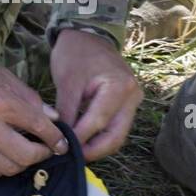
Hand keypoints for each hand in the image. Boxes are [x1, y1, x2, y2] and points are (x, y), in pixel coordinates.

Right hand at [0, 56, 67, 176]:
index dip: (56, 138)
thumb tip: (51, 117)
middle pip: (27, 155)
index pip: (39, 127)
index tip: (62, 143)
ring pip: (10, 168)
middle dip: (42, 154)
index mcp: (1, 103)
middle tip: (46, 149)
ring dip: (23, 162)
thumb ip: (28, 97)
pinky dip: (4, 167)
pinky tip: (6, 155)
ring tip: (25, 152)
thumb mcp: (0, 76)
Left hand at [50, 28, 141, 160]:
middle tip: (71, 159)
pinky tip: (83, 141)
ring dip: (97, 146)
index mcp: (118, 87)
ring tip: (75, 152)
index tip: (61, 150)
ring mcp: (133, 101)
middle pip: (116, 136)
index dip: (80, 139)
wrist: (88, 35)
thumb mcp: (67, 82)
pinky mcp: (128, 104)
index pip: (98, 122)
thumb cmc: (75, 53)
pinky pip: (116, 127)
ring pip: (117, 135)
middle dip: (94, 151)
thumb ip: (66, 112)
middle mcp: (132, 96)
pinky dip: (100, 136)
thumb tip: (61, 140)